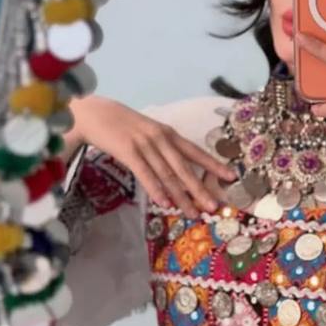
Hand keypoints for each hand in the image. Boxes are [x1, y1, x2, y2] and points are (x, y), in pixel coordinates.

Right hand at [68, 96, 236, 216]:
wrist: (94, 112)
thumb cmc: (123, 126)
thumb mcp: (149, 132)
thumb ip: (163, 149)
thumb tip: (179, 173)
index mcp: (168, 134)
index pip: (195, 152)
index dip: (213, 165)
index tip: (231, 177)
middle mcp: (161, 138)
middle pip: (185, 168)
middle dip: (200, 189)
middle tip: (214, 206)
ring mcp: (145, 144)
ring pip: (167, 174)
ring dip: (181, 196)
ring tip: (192, 212)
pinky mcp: (128, 151)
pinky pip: (145, 173)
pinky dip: (156, 189)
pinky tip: (164, 203)